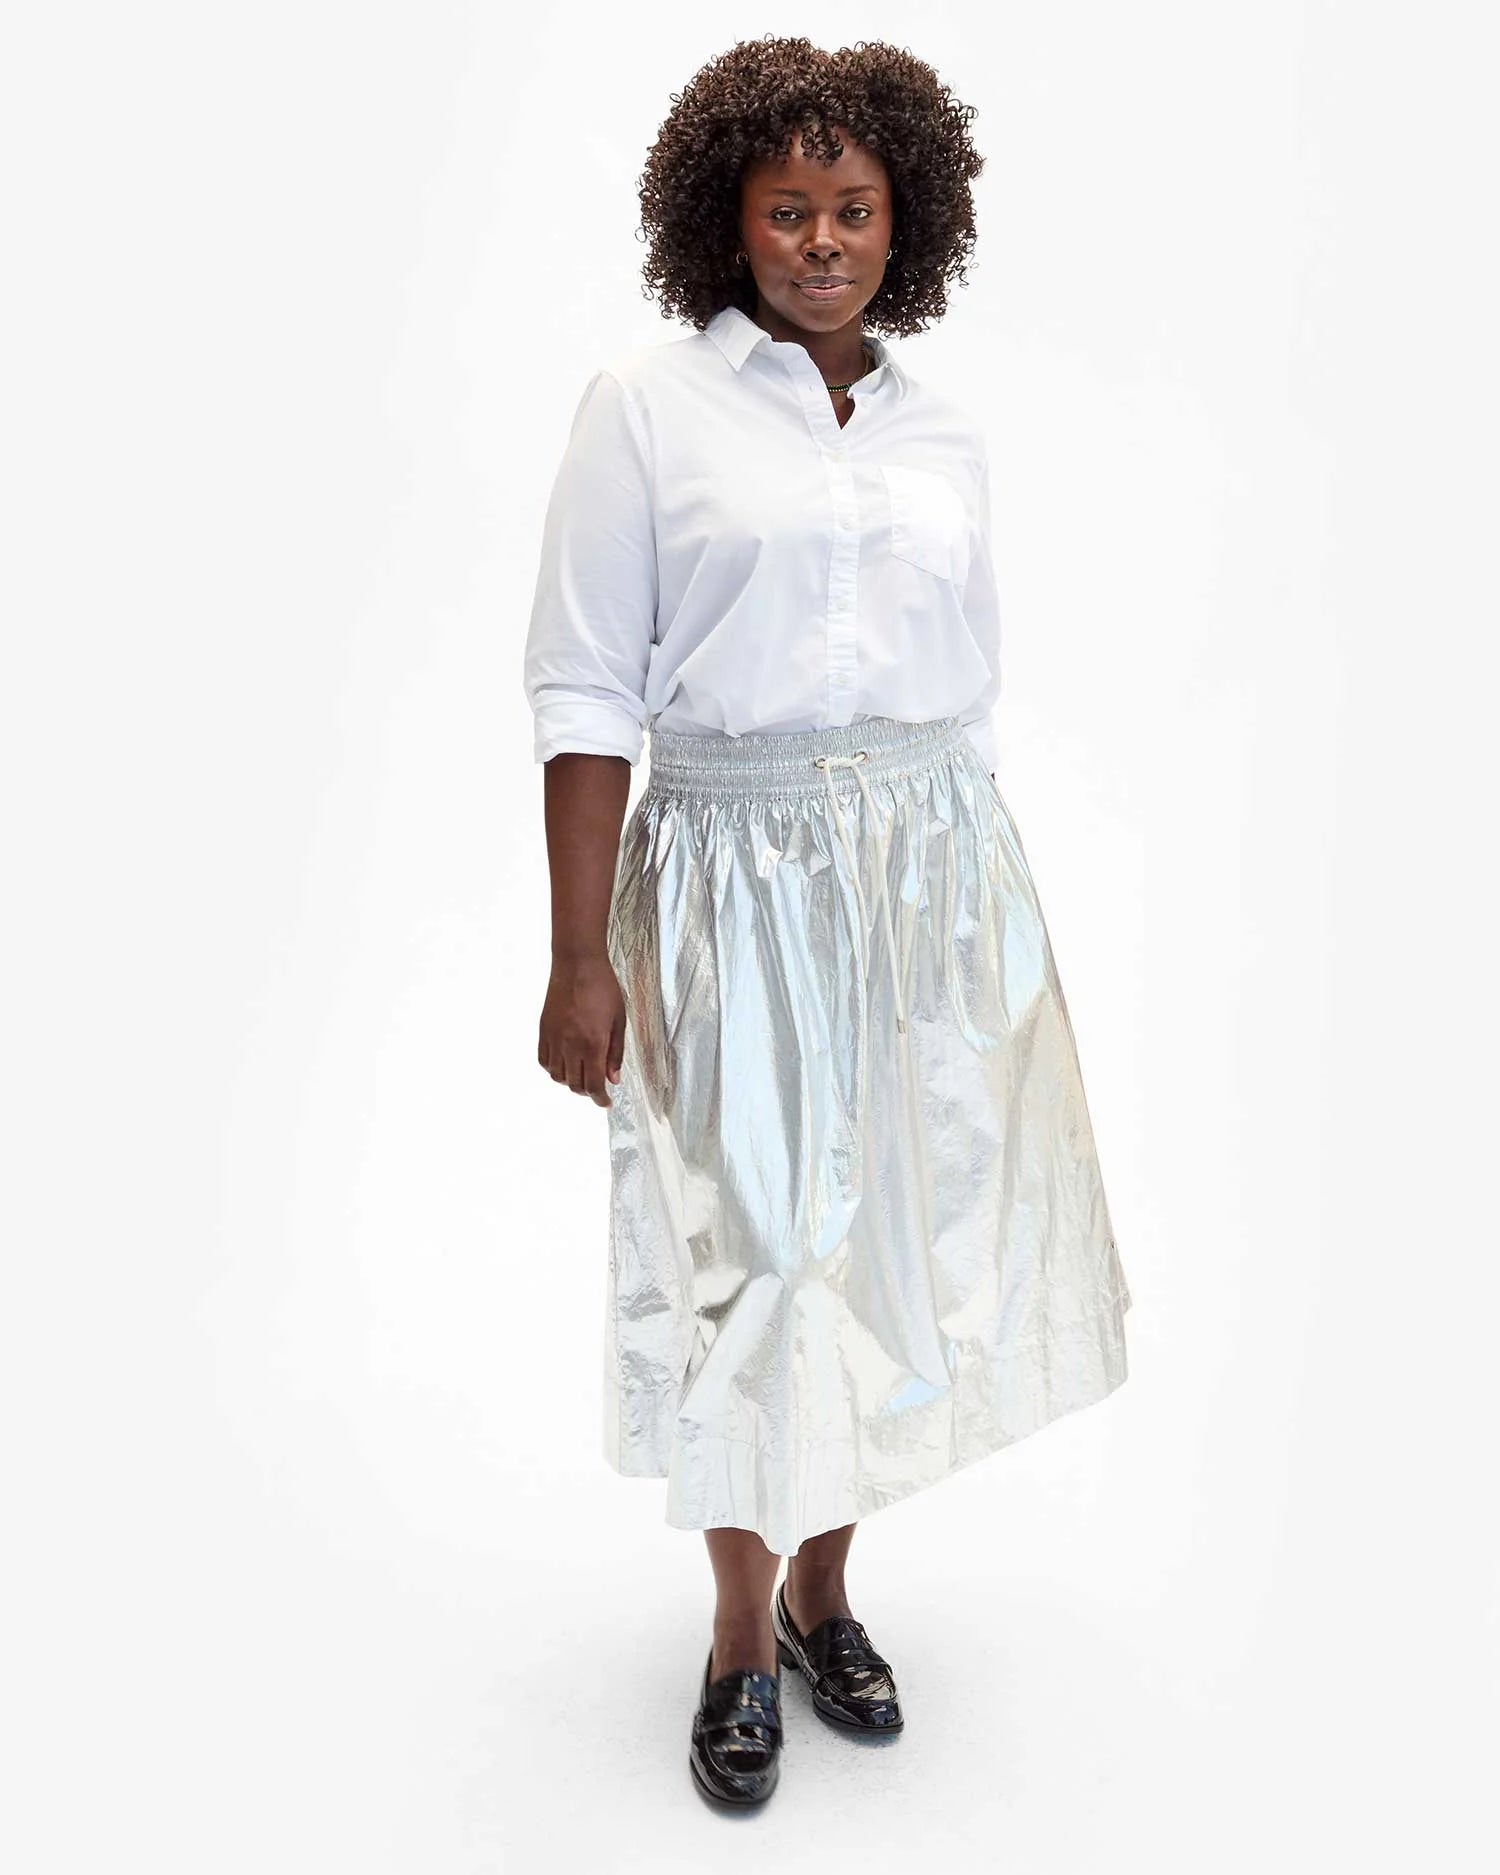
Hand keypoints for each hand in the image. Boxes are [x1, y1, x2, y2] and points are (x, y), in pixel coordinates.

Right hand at [537, 952, 626, 1107]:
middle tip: (597, 1086)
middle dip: (588, 1091)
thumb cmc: (603, 988)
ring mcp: (554, 1038)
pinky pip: (544, 1061)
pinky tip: (564, 1063)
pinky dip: (553, 1069)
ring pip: (558, 1076)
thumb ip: (615, 1052)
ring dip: (570, 1081)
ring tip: (581, 1073)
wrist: (577, 965)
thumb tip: (613, 1079)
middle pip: (575, 1084)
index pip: (594, 1084)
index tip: (605, 1103)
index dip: (600, 1099)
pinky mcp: (543, 1031)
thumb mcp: (619, 1021)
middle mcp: (571, 1045)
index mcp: (594, 1043)